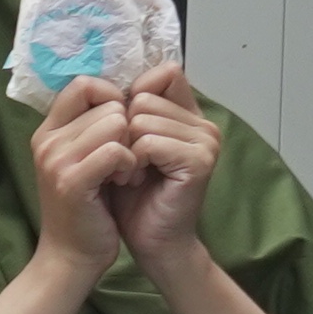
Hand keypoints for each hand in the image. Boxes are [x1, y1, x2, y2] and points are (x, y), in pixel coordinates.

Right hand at [25, 76, 136, 280]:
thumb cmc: (87, 208)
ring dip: (131, 146)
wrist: (71, 257)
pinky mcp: (71, 180)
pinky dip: (129, 164)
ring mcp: (55, 160)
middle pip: (106, 103)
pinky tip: (125, 180)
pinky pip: (117, 150)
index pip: (83, 84)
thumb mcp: (83, 160)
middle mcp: (46, 141)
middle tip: (124, 160)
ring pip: (115, 122)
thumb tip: (124, 95)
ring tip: (124, 171)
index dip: (111, 97)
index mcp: (47, 131)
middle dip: (126, 128)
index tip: (121, 126)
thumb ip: (93, 128)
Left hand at [109, 62, 220, 266]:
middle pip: (144, 97)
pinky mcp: (200, 160)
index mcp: (187, 114)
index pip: (164, 73)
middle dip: (123, 131)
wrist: (150, 240)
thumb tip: (107, 79)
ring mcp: (205, 140)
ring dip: (125, 150)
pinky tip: (135, 181)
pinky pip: (149, 142)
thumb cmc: (133, 196)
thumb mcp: (126, 143)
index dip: (132, 95)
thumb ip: (128, 110)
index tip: (121, 129)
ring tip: (131, 174)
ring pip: (142, 119)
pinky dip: (132, 162)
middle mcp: (202, 123)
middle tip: (126, 163)